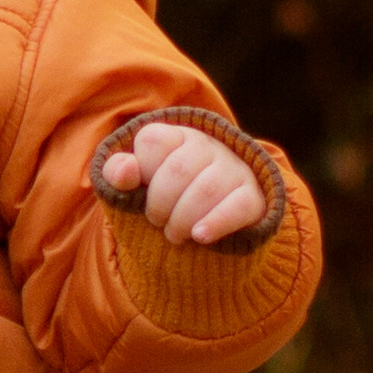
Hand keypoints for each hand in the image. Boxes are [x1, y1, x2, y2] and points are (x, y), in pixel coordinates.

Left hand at [101, 121, 268, 247]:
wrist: (213, 217)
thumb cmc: (166, 196)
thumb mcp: (137, 184)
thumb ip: (119, 174)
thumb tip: (125, 170)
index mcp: (176, 135)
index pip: (152, 141)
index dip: (141, 174)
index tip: (142, 191)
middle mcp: (208, 146)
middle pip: (177, 171)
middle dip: (159, 205)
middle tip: (158, 222)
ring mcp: (233, 169)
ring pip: (206, 191)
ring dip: (182, 220)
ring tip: (176, 234)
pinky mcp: (253, 196)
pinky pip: (237, 207)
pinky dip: (215, 223)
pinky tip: (199, 236)